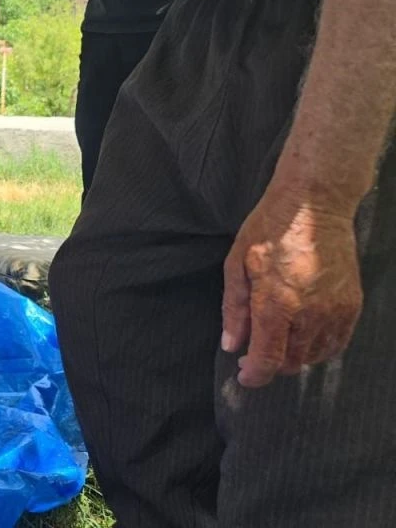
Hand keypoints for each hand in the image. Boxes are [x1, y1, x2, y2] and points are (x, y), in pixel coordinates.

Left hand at [221, 183, 363, 387]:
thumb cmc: (269, 229)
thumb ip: (234, 309)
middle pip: (291, 362)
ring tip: (277, 343)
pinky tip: (302, 339)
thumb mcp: (237, 264)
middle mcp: (310, 313)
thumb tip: (231, 345)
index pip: (268, 359)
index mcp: (277, 303)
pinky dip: (318, 349)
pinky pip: (336, 343)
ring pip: (314, 356)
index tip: (243, 377)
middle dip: (269, 365)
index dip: (254, 375)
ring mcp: (335, 311)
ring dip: (293, 358)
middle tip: (253, 354)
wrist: (315, 205)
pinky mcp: (352, 305)